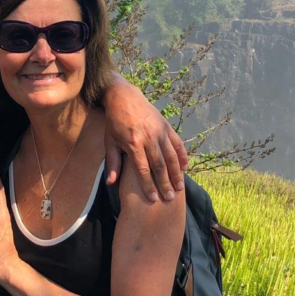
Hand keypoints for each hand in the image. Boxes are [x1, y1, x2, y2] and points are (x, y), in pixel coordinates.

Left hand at [103, 77, 187, 202]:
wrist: (124, 97)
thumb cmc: (114, 122)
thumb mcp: (110, 142)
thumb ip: (113, 163)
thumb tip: (111, 183)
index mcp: (133, 143)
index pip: (143, 169)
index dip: (148, 185)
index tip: (153, 199)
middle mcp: (149, 138)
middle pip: (159, 165)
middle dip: (164, 183)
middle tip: (169, 198)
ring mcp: (160, 131)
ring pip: (171, 156)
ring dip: (176, 173)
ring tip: (179, 188)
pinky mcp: (166, 126)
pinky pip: (177, 144)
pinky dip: (182, 156)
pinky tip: (184, 168)